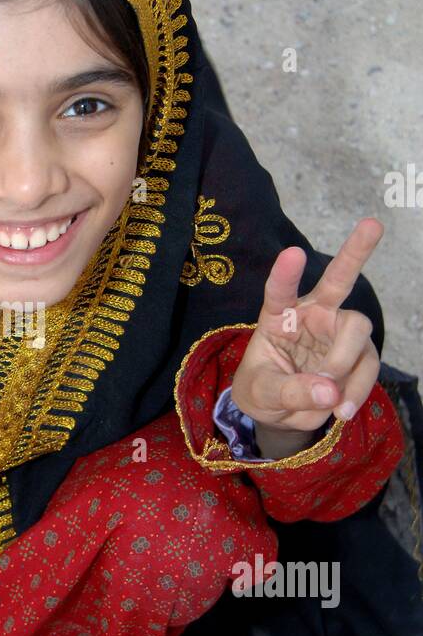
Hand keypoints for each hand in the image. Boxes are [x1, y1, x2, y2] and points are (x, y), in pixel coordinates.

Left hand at [230, 217, 382, 440]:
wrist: (281, 413)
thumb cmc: (262, 391)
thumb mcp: (262, 395)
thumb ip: (290, 391)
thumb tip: (330, 392)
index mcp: (277, 315)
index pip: (279, 290)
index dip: (286, 273)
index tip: (293, 253)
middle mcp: (312, 314)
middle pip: (338, 279)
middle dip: (356, 252)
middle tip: (373, 223)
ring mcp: (338, 332)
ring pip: (358, 331)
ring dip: (345, 365)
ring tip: (330, 401)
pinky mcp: (359, 354)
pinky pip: (368, 366)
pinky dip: (357, 390)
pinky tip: (340, 410)